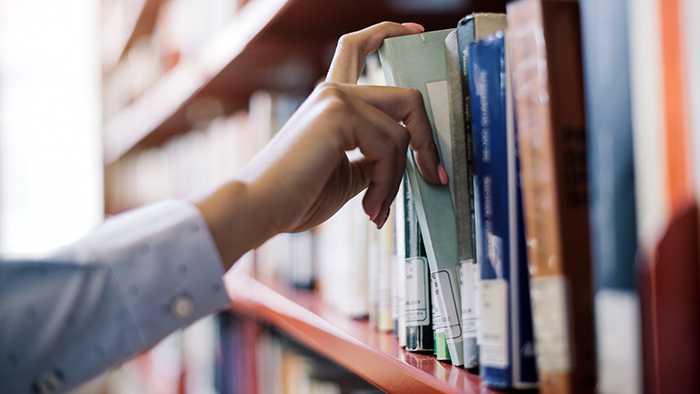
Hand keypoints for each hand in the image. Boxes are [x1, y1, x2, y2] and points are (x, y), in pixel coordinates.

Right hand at [194, 22, 443, 269]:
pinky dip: (388, 182)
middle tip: (433, 175)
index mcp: (331, 100)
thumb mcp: (349, 174)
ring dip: (399, 178)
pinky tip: (369, 206)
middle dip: (427, 141)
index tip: (416, 32)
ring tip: (378, 207)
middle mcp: (333, 90)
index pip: (359, 47)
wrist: (260, 209)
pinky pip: (390, 146)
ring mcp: (336, 98)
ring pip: (402, 131)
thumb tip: (407, 159)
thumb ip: (375, 157)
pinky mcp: (338, 113)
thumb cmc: (296, 197)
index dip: (390, 33)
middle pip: (406, 98)